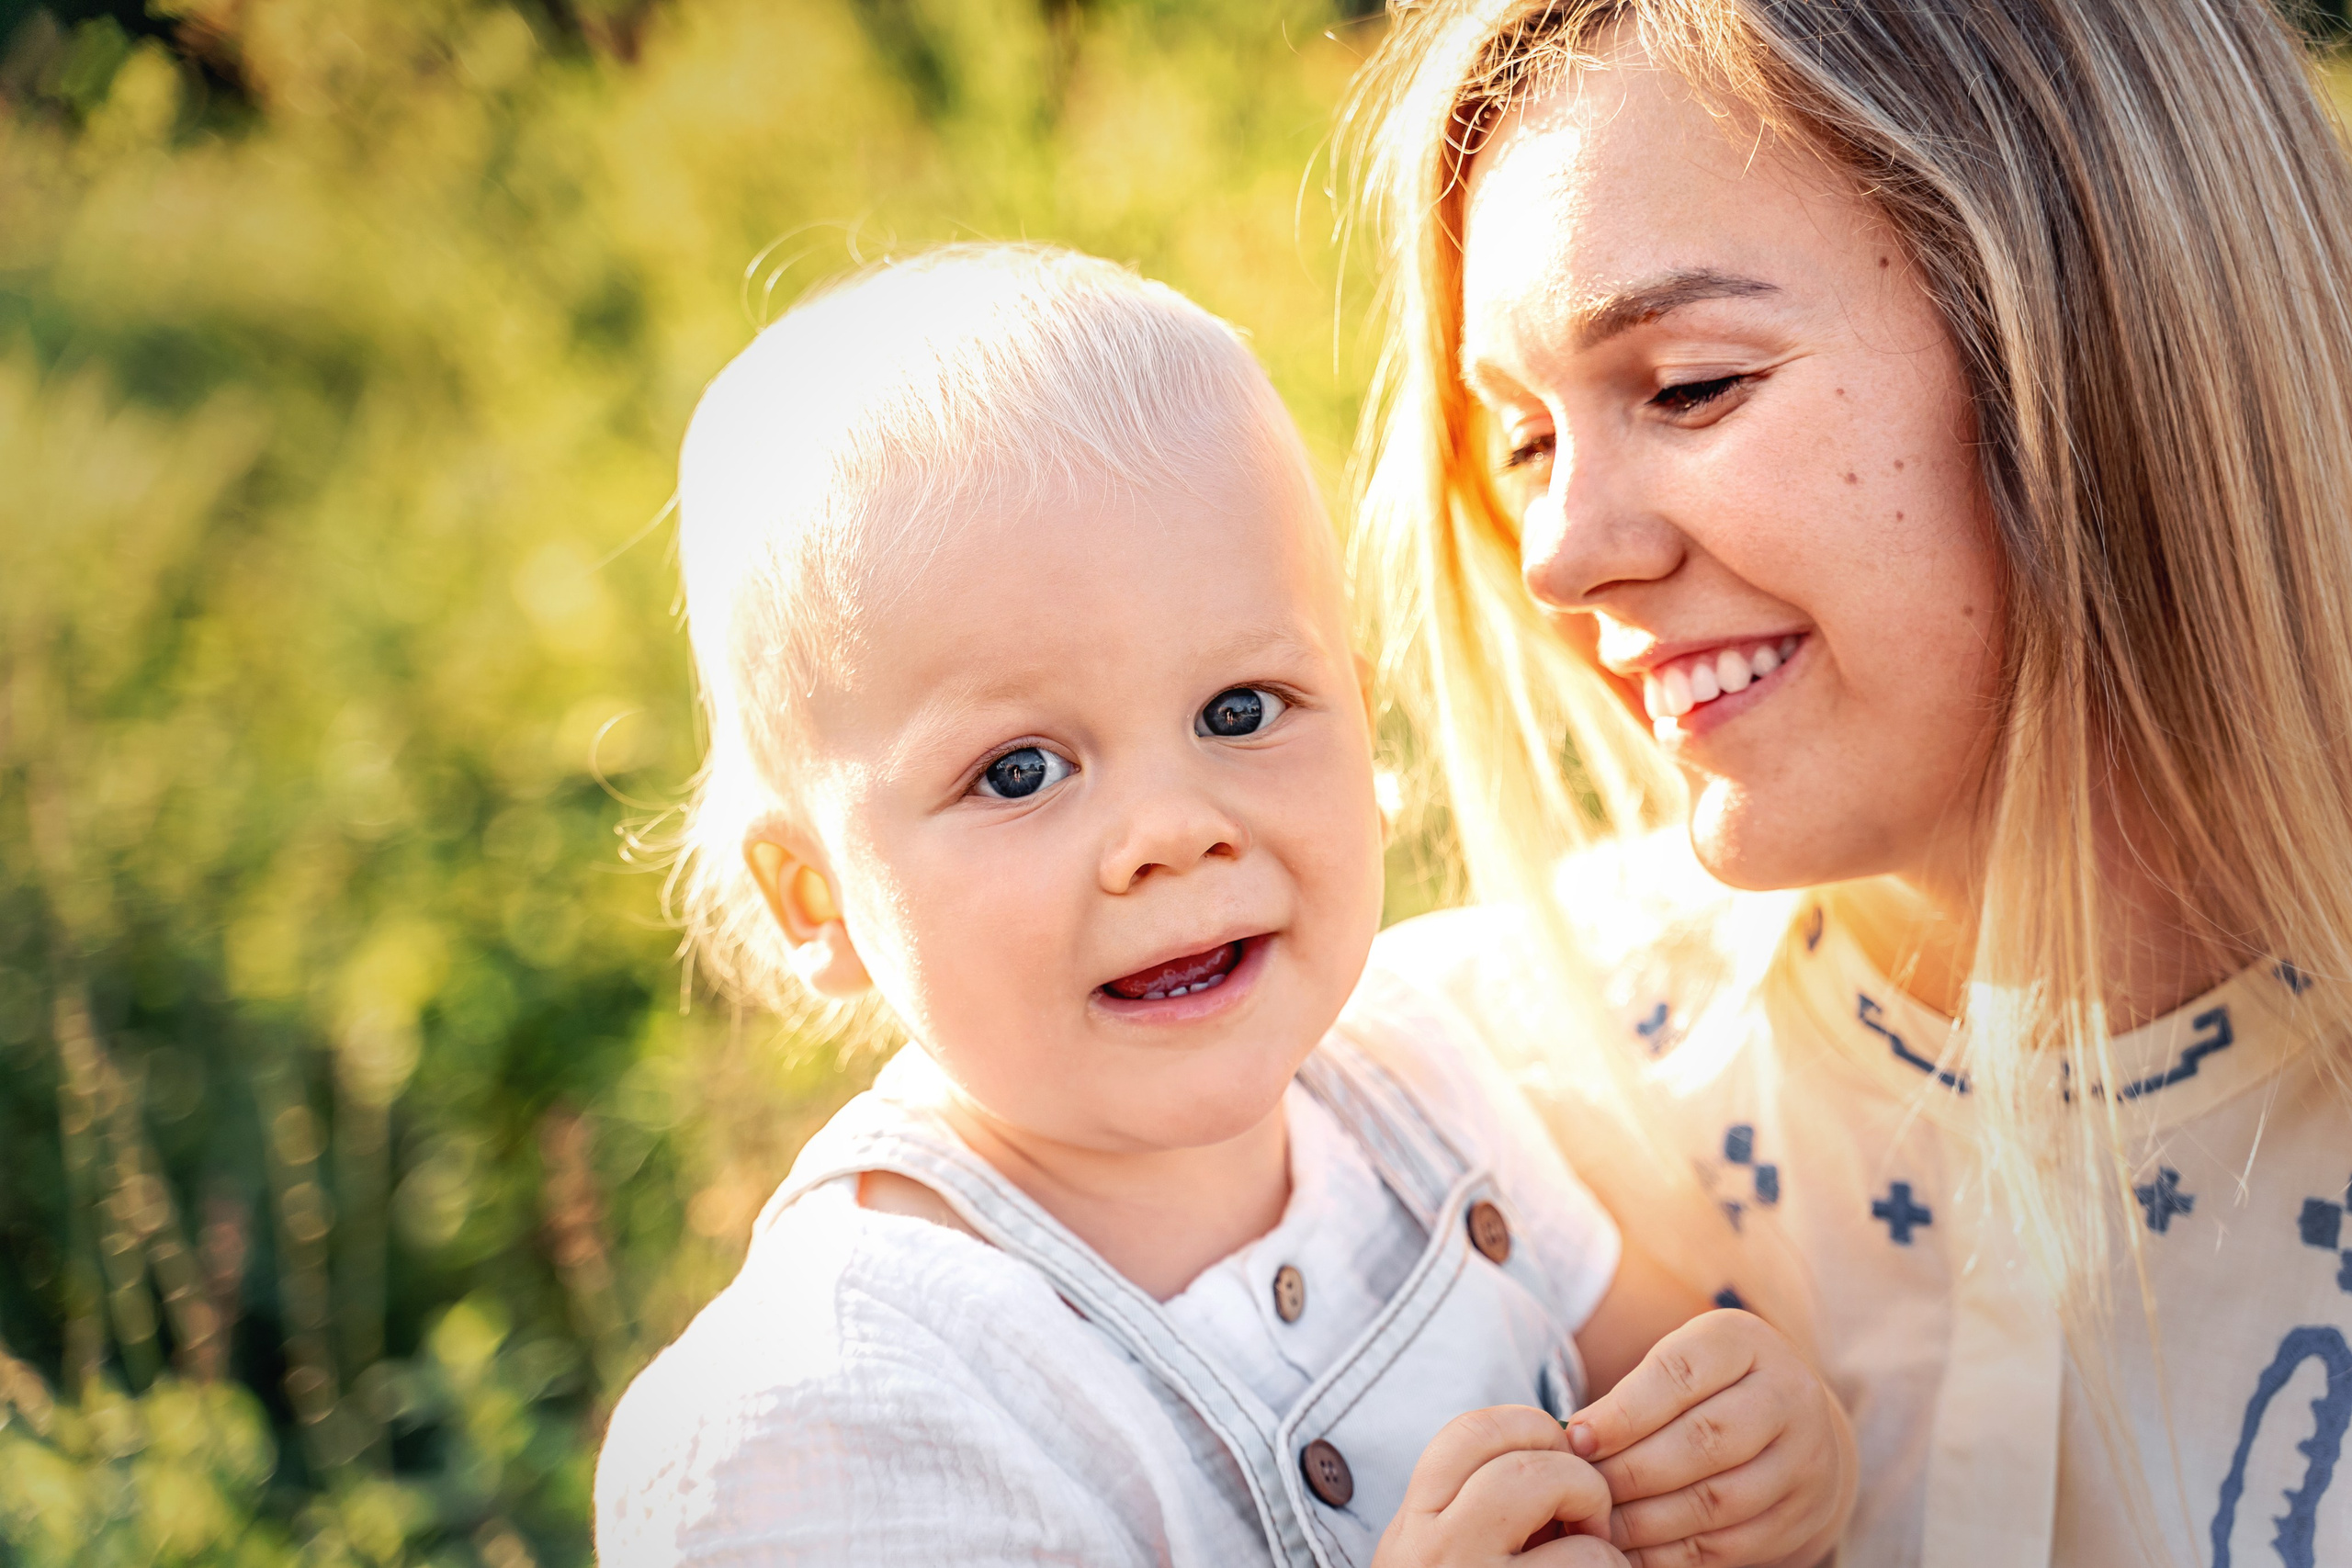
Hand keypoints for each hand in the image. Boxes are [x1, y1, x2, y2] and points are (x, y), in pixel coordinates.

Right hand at [1372, 1405, 1630, 1566]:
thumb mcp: (1446, 1562)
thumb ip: (1476, 1512)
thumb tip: (1561, 1448)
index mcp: (1411, 1532)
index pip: (1467, 1432)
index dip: (1529, 1429)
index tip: (1558, 1463)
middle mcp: (1431, 1552)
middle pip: (1517, 1454)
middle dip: (1575, 1472)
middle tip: (1589, 1517)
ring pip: (1555, 1491)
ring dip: (1598, 1522)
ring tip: (1596, 1561)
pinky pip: (1593, 1559)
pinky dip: (1615, 1566)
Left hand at [1565, 1310, 1852, 1567]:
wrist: (1799, 1428)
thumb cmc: (1712, 1389)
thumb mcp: (1681, 1364)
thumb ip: (1634, 1393)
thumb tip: (1577, 1441)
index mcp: (1746, 1342)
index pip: (1681, 1374)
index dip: (1624, 1412)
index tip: (1579, 1439)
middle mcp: (1787, 1395)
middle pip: (1702, 1441)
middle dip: (1631, 1471)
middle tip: (1584, 1488)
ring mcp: (1804, 1460)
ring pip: (1716, 1500)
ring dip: (1646, 1520)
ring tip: (1600, 1524)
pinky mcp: (1801, 1517)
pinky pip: (1729, 1546)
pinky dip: (1672, 1554)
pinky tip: (1631, 1550)